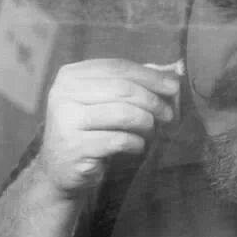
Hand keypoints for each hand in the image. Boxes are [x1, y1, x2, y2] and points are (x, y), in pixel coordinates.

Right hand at [33, 58, 178, 198]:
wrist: (61, 169)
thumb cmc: (90, 130)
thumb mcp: (105, 101)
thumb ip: (133, 83)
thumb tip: (173, 72)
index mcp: (70, 75)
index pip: (117, 67)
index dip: (150, 76)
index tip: (174, 86)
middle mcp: (63, 94)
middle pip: (122, 88)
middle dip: (153, 100)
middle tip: (169, 114)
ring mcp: (66, 121)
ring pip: (123, 113)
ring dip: (146, 122)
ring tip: (151, 130)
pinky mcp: (75, 148)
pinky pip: (119, 140)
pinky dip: (136, 143)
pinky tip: (137, 146)